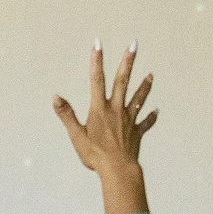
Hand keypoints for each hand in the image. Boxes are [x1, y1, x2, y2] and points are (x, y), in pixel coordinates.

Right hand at [55, 44, 154, 174]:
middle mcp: (116, 110)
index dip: (96, 61)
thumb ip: (66, 115)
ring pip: (138, 98)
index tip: (98, 44)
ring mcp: (128, 120)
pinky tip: (156, 112)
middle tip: (134, 45)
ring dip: (145, 85)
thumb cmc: (95, 154)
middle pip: (123, 81)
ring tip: (151, 74)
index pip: (96, 79)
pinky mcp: (136, 132)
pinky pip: (145, 123)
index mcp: (100, 109)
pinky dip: (151, 117)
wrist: (118, 169)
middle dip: (128, 62)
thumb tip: (56, 97)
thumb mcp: (76, 135)